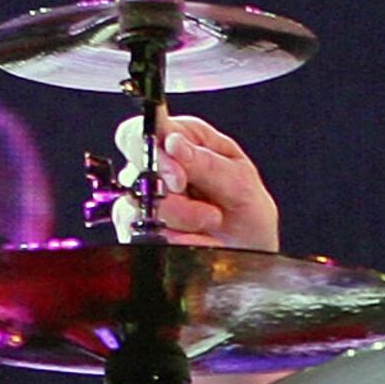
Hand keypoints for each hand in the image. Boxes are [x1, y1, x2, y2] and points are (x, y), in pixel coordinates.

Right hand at [121, 112, 280, 250]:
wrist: (251, 252)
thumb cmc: (247, 210)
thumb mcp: (242, 183)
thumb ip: (207, 163)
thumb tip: (174, 144)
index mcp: (182, 139)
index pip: (138, 131)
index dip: (151, 152)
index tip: (179, 179)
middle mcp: (157, 166)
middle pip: (133, 171)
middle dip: (173, 198)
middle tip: (209, 212)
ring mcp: (144, 199)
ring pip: (139, 208)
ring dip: (182, 221)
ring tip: (212, 221)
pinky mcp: (141, 230)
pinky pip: (143, 235)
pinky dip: (177, 240)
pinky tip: (200, 238)